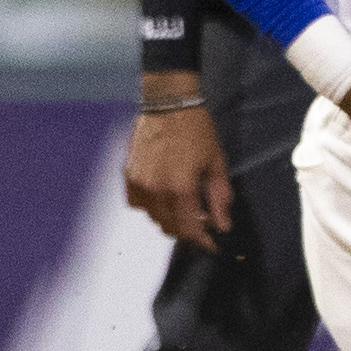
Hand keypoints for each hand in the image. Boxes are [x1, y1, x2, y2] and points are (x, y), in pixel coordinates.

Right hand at [123, 79, 230, 248]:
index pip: (190, 229)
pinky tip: (165, 196)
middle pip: (170, 228)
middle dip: (188, 231)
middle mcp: (155, 190)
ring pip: (153, 218)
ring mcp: (138, 184)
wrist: (168, 105)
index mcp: (180, 188)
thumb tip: (223, 225)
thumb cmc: (196, 131)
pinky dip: (152, 207)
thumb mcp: (216, 163)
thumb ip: (219, 197)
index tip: (212, 245)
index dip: (203, 241)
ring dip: (171, 219)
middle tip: (203, 223)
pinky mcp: (128, 176)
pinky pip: (138, 204)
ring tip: (187, 207)